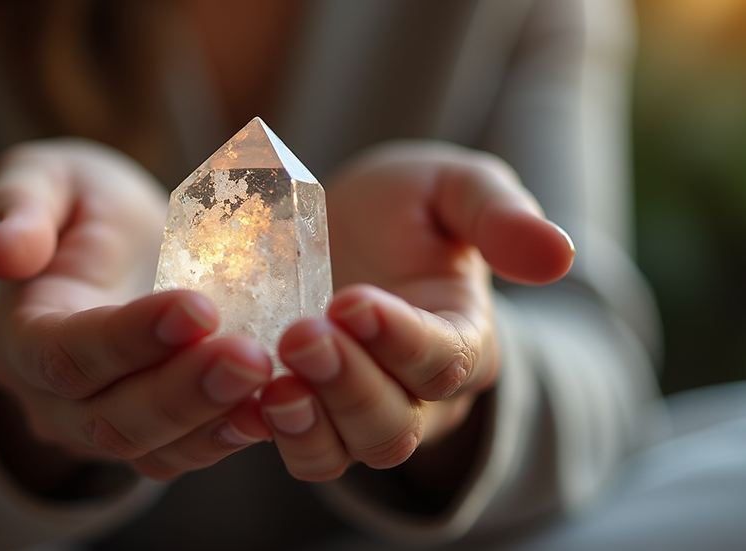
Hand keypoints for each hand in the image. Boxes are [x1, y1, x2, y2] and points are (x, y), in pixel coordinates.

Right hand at [0, 140, 272, 488]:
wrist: (118, 256)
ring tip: (272, 380)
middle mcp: (54, 400)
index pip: (67, 352)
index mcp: (22, 337)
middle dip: (184, 390)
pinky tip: (278, 406)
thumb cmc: (86, 210)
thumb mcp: (48, 180)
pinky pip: (188, 454)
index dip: (130, 337)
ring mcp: (103, 428)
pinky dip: (232, 435)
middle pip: (112, 418)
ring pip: (153, 450)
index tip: (199, 306)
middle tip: (251, 356)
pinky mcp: (154, 438)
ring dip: (214, 419)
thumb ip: (16, 203)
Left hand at [259, 141, 573, 480]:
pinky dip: (270, 436)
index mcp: (461, 335)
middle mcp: (414, 389)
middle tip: (301, 336)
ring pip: (347, 451)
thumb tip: (560, 254)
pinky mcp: (308, 412)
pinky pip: (299, 449)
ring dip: (310, 424)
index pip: (446, 359)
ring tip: (271, 385)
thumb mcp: (453, 189)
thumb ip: (499, 215)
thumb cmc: (409, 210)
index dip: (401, 339)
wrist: (346, 229)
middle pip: (395, 424)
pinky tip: (242, 401)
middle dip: (349, 386)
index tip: (351, 301)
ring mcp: (357, 408)